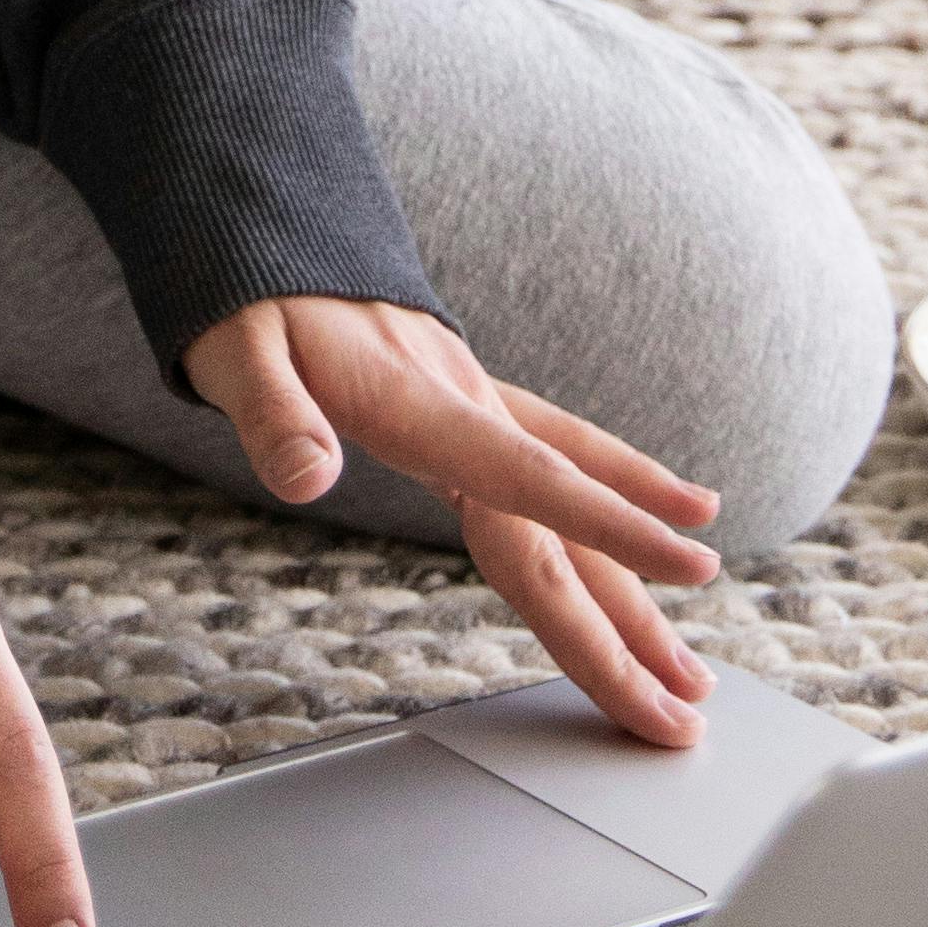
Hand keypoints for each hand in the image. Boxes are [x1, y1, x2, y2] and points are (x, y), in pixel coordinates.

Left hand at [186, 296, 720, 747]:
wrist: (269, 222)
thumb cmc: (246, 294)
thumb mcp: (236, 351)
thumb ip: (274, 416)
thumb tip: (306, 478)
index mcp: (422, 404)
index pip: (531, 480)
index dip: (610, 526)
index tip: (688, 566)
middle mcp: (468, 405)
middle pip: (563, 533)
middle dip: (632, 624)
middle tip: (691, 704)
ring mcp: (476, 402)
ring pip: (575, 505)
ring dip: (635, 588)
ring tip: (691, 666)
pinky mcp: (468, 403)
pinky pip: (557, 460)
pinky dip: (614, 496)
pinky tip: (663, 512)